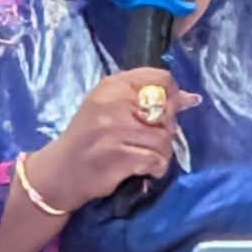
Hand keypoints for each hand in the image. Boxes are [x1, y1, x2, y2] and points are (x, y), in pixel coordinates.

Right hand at [26, 69, 201, 210]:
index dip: (171, 97)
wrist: (60, 171)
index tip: (163, 113)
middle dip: (165, 130)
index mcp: (113, 85)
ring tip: (143, 157)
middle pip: (167, 111)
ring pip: (165, 139)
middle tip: (147, 140)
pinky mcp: (120, 155)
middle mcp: (114, 102)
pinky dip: (155, 168)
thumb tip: (191, 98)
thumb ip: (148, 99)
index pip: (161, 79)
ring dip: (160, 153)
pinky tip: (143, 169)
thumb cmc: (88, 138)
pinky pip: (156, 160)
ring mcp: (116, 129)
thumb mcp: (111, 108)